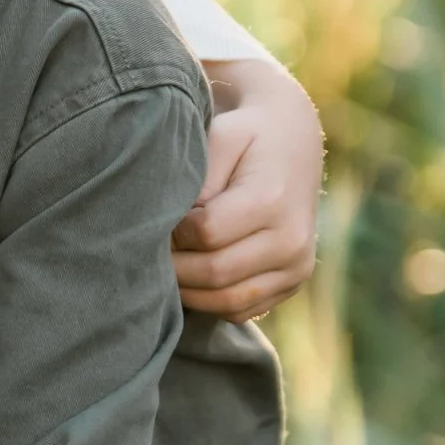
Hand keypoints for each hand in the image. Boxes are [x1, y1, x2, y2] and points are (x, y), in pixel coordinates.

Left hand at [175, 57, 324, 321]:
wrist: (292, 139)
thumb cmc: (245, 135)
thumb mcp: (218, 138)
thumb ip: (196, 180)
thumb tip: (170, 228)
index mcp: (271, 199)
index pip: (204, 234)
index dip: (171, 231)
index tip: (155, 218)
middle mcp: (291, 239)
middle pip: (214, 273)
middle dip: (173, 266)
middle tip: (148, 249)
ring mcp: (296, 266)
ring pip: (226, 301)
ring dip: (187, 290)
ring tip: (166, 264)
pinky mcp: (293, 282)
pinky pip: (241, 309)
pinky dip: (210, 300)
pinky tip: (193, 276)